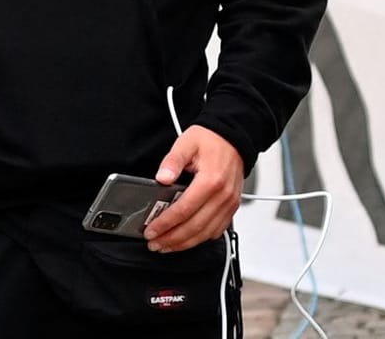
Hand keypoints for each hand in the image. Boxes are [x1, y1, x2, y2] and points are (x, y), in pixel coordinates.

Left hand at [145, 126, 243, 251]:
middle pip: (194, 227)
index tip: (151, 230)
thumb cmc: (211, 141)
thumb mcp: (187, 143)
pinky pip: (217, 231)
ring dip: (184, 244)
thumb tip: (162, 178)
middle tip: (155, 243)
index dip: (165, 224)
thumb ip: (173, 161)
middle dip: (171, 239)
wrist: (234, 138)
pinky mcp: (231, 208)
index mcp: (210, 180)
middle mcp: (222, 196)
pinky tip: (186, 240)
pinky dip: (200, 239)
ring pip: (205, 234)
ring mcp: (229, 204)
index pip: (184, 210)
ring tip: (166, 245)